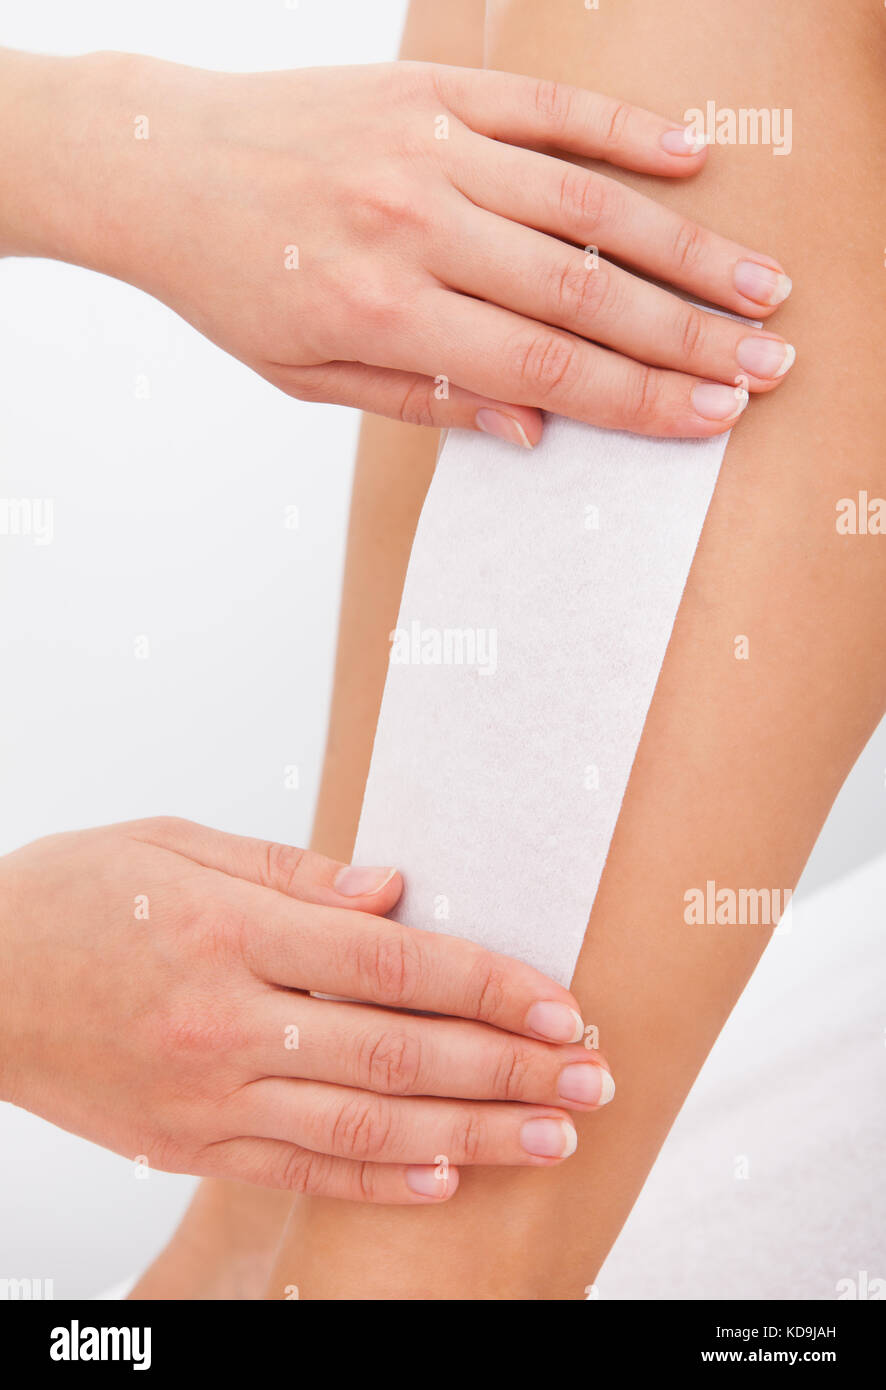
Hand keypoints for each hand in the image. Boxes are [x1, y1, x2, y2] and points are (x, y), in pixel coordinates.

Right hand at [0, 818, 611, 1202]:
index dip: (487, 986)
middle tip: (593, 1078)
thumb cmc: (75, 896)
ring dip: (470, 1133)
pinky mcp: (187, 1144)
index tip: (562, 1004)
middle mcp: (226, 1021)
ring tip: (552, 1137)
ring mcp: (207, 1095)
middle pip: (396, 1051)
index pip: (391, 963)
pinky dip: (377, 1177)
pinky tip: (446, 1177)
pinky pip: (298, 1169)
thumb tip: (395, 890)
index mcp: (230, 931)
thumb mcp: (174, 844)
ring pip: (362, 1122)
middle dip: (508, 1068)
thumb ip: (292, 871)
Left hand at [2, 51, 792, 441]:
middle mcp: (414, 230)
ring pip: (582, 205)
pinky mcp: (425, 88)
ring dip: (681, 248)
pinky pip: (542, 107)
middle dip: (687, 337)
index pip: (545, 369)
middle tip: (767, 363)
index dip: (640, 397)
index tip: (712, 415)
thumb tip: (534, 431)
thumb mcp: (308, 376)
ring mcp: (426, 150)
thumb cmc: (233, 281)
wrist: (158, 161)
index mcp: (385, 316)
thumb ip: (423, 402)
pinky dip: (618, 132)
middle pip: (582, 294)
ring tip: (757, 284)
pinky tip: (686, 161)